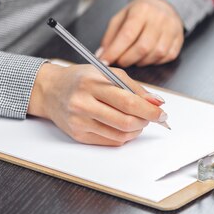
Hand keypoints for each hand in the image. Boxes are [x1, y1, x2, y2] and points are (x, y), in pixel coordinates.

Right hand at [28, 63, 166, 145]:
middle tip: (152, 117)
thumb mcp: (107, 73)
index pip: (128, 102)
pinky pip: (110, 141)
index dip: (149, 110)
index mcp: (92, 84)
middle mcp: (83, 104)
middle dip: (145, 121)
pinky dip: (123, 136)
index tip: (162, 113)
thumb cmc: (81, 79)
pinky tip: (124, 126)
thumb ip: (133, 87)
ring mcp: (79, 122)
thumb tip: (157, 102)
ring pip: (119, 135)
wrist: (50, 90)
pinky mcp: (78, 135)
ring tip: (138, 120)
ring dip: (136, 130)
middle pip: (125, 121)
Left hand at [96, 0, 183, 66]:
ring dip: (141, 62)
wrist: (163, 4)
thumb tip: (102, 55)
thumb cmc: (140, 12)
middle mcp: (159, 18)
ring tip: (133, 58)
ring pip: (156, 54)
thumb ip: (111, 36)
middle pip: (143, 47)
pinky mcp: (179, 39)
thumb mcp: (121, 17)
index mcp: (142, 10)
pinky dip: (155, 62)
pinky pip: (167, 57)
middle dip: (127, 59)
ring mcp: (172, 29)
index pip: (127, 34)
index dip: (115, 51)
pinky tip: (147, 57)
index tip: (105, 60)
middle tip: (119, 61)